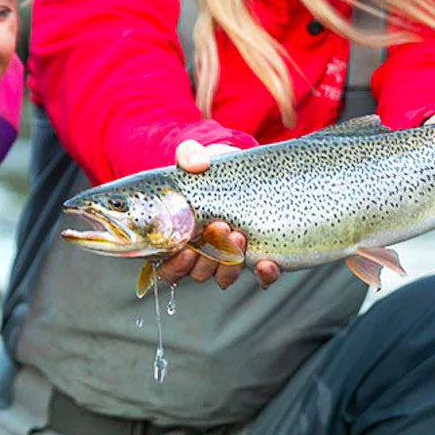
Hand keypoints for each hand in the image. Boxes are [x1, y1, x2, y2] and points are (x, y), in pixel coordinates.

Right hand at [158, 140, 280, 288]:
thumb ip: (189, 155)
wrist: (234, 167)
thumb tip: (198, 164)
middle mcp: (200, 254)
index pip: (168, 268)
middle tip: (220, 227)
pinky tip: (266, 264)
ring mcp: (228, 257)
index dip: (176, 265)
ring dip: (231, 263)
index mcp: (176, 238)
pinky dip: (264, 276)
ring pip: (224, 277)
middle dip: (209, 256)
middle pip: (198, 273)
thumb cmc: (206, 167)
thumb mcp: (195, 155)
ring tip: (239, 234)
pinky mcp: (256, 256)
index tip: (188, 248)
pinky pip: (260, 279)